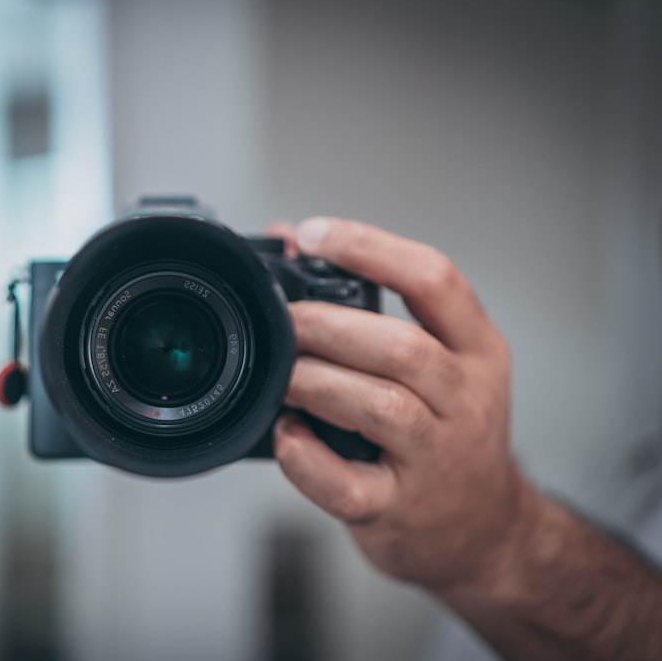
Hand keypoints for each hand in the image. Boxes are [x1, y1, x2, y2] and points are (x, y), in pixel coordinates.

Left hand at [273, 217, 537, 592]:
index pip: (435, 279)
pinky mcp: (398, 510)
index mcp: (477, 350)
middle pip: (402, 347)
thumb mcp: (440, 361)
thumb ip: (372, 303)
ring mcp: (435, 460)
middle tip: (284, 322)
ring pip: (381, 408)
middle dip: (327, 325)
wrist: (484, 531)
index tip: (313, 235)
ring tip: (283, 377)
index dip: (369, 248)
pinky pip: (346, 484)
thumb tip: (290, 239)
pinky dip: (305, 457)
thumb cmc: (446, 433)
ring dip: (315, 383)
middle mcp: (465, 401)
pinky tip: (288, 436)